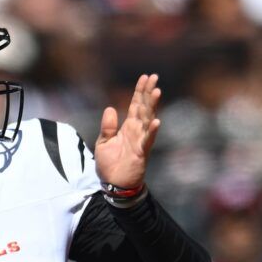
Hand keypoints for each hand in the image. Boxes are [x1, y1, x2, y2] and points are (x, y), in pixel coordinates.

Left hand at [96, 73, 161, 192]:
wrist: (114, 185)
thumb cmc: (109, 165)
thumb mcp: (103, 142)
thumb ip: (108, 126)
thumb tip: (111, 108)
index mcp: (128, 127)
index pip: (135, 105)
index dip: (139, 91)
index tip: (145, 77)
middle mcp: (137, 131)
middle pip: (144, 107)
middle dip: (148, 92)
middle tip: (154, 77)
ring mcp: (141, 141)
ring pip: (148, 120)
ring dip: (153, 106)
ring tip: (157, 91)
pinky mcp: (141, 153)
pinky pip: (148, 140)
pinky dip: (152, 131)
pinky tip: (156, 121)